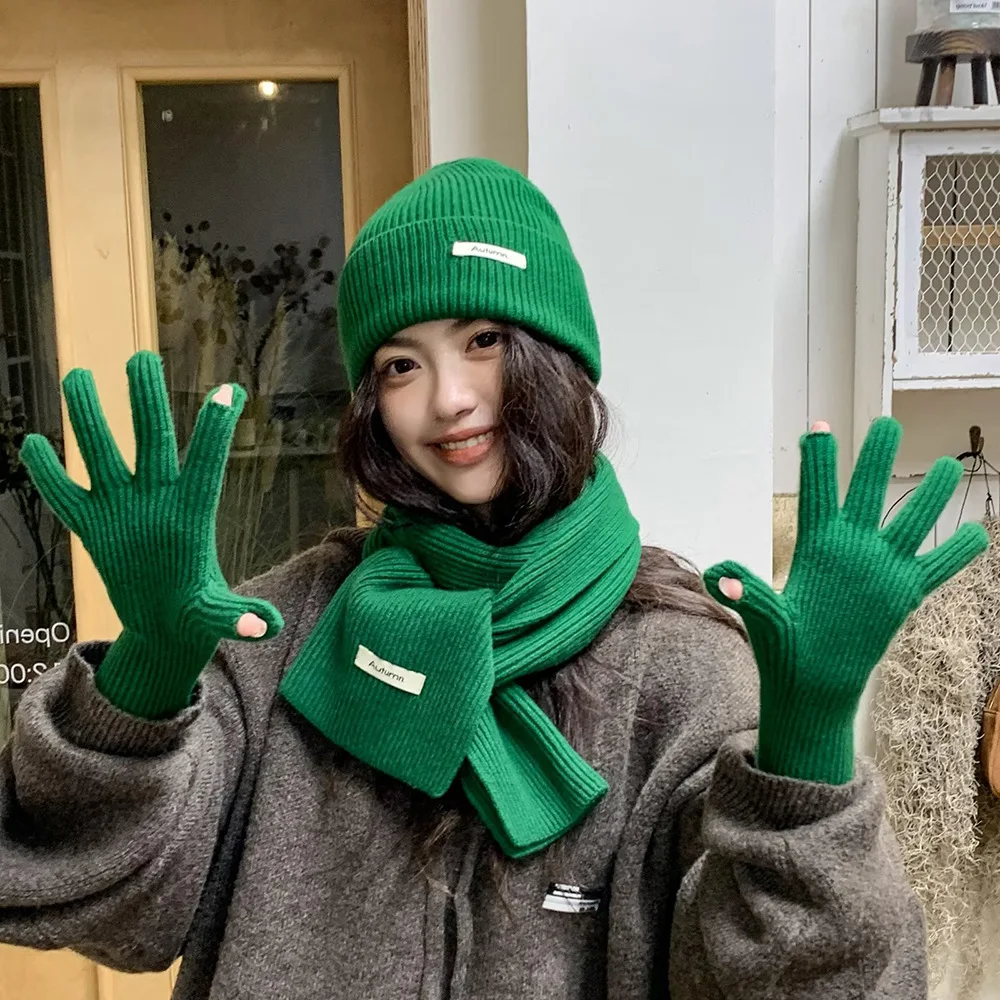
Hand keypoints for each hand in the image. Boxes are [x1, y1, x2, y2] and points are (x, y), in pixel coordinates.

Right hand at [20, 351, 283, 716]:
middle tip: (141, 358)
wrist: (166, 623)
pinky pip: (65, 494)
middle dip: (146, 400)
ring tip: (76, 374)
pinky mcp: (93, 525)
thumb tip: (266, 627)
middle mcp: (156, 498)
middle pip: (151, 439)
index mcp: (192, 511)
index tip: (231, 390)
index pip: (206, 463)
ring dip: (88, 416)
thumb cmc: (197, 612)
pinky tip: (32, 443)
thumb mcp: (214, 614)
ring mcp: (122, 507)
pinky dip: (48, 473)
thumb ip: (236, 616)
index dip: (215, 430)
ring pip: (102, 452)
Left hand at [704, 417, 986, 783]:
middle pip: (866, 494)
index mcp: (815, 547)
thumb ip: (748, 593)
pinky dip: (958, 554)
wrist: (813, 683)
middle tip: (887, 423)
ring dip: (927, 496)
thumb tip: (718, 577)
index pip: (818, 494)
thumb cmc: (784, 649)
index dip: (818, 460)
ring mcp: (880, 569)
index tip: (817, 424)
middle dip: (876, 459)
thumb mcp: (765, 619)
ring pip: (909, 523)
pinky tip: (979, 534)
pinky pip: (937, 569)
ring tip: (943, 466)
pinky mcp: (902, 595)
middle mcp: (851, 550)